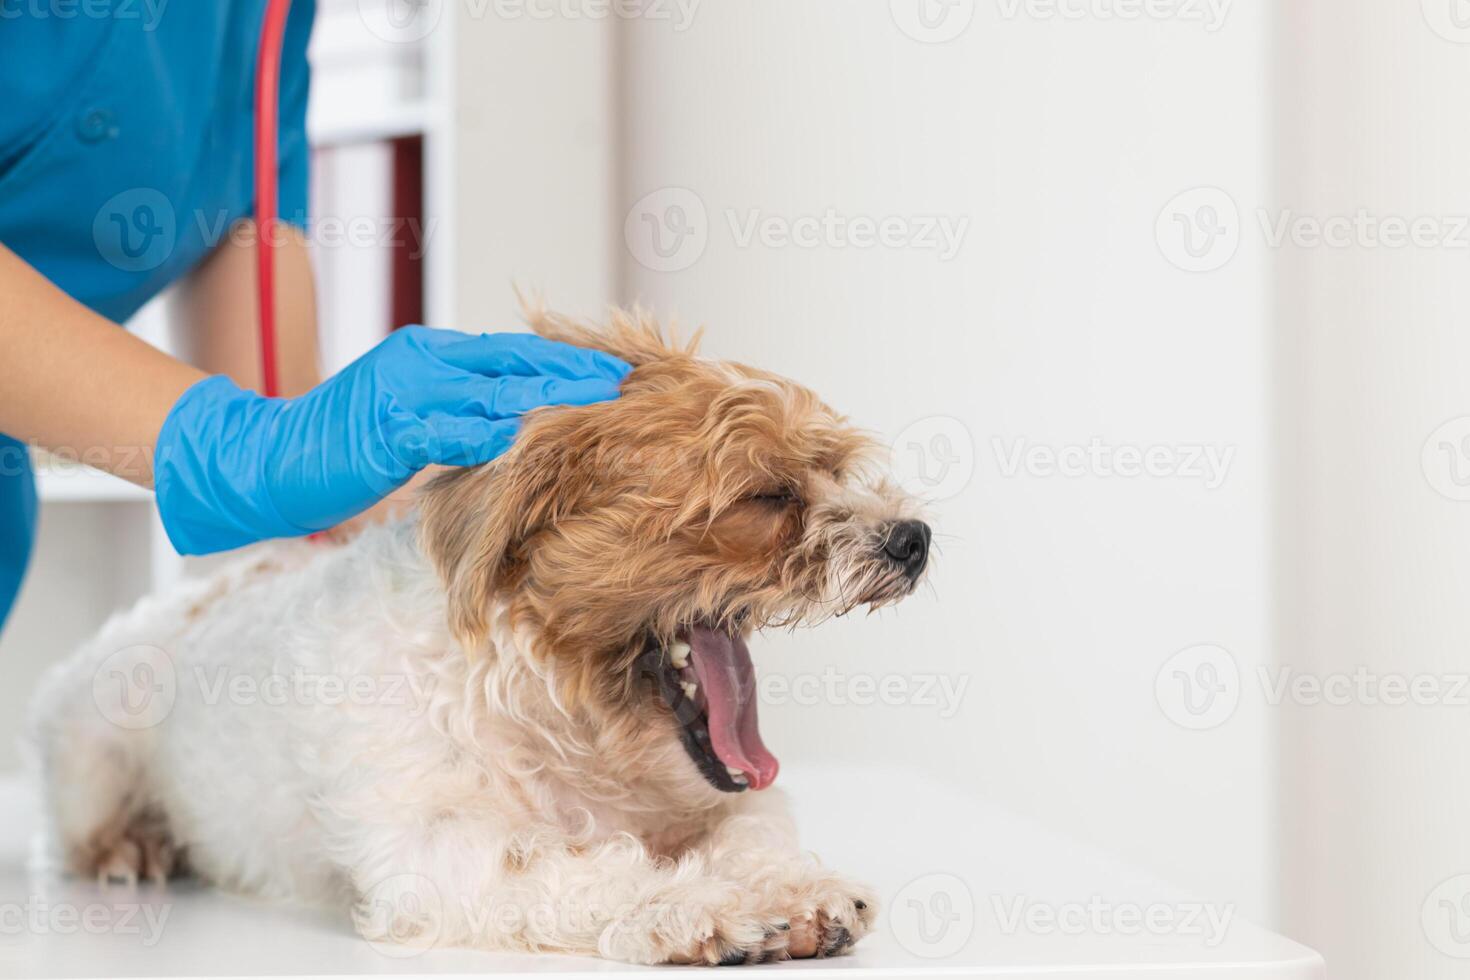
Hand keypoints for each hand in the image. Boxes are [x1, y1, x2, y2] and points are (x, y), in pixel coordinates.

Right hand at [152, 327, 630, 554]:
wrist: (270, 456)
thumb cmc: (345, 443)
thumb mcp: (411, 413)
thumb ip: (458, 407)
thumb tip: (513, 420)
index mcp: (430, 353)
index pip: (511, 350)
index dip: (563, 358)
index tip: (612, 366)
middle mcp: (422, 361)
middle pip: (514, 363)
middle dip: (572, 373)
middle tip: (625, 381)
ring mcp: (406, 394)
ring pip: (492, 392)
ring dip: (549, 401)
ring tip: (597, 407)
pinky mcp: (390, 432)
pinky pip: (450, 431)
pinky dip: (490, 435)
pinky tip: (527, 439)